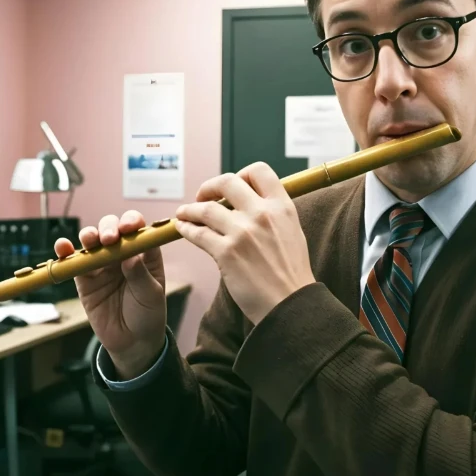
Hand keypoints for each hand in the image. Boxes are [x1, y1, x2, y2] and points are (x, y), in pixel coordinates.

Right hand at [54, 211, 165, 378]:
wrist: (131, 342)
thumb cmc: (147, 315)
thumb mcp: (150, 295)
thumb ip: (140, 275)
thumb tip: (130, 256)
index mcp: (144, 253)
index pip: (137, 229)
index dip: (131, 222)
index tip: (128, 227)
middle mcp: (122, 253)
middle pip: (112, 229)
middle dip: (108, 228)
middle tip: (109, 239)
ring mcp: (102, 265)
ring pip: (92, 241)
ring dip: (89, 235)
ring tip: (90, 240)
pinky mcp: (85, 279)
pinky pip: (74, 262)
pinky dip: (66, 252)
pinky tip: (63, 247)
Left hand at [175, 163, 314, 324]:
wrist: (291, 304)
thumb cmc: (291, 273)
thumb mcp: (292, 232)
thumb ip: (273, 213)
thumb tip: (250, 202)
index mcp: (282, 207)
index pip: (259, 171)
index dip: (241, 174)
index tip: (231, 187)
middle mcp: (262, 214)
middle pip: (227, 182)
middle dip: (209, 186)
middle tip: (202, 195)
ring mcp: (242, 232)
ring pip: (206, 208)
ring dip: (190, 209)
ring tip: (183, 213)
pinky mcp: (226, 253)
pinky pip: (198, 233)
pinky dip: (186, 228)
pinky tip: (183, 228)